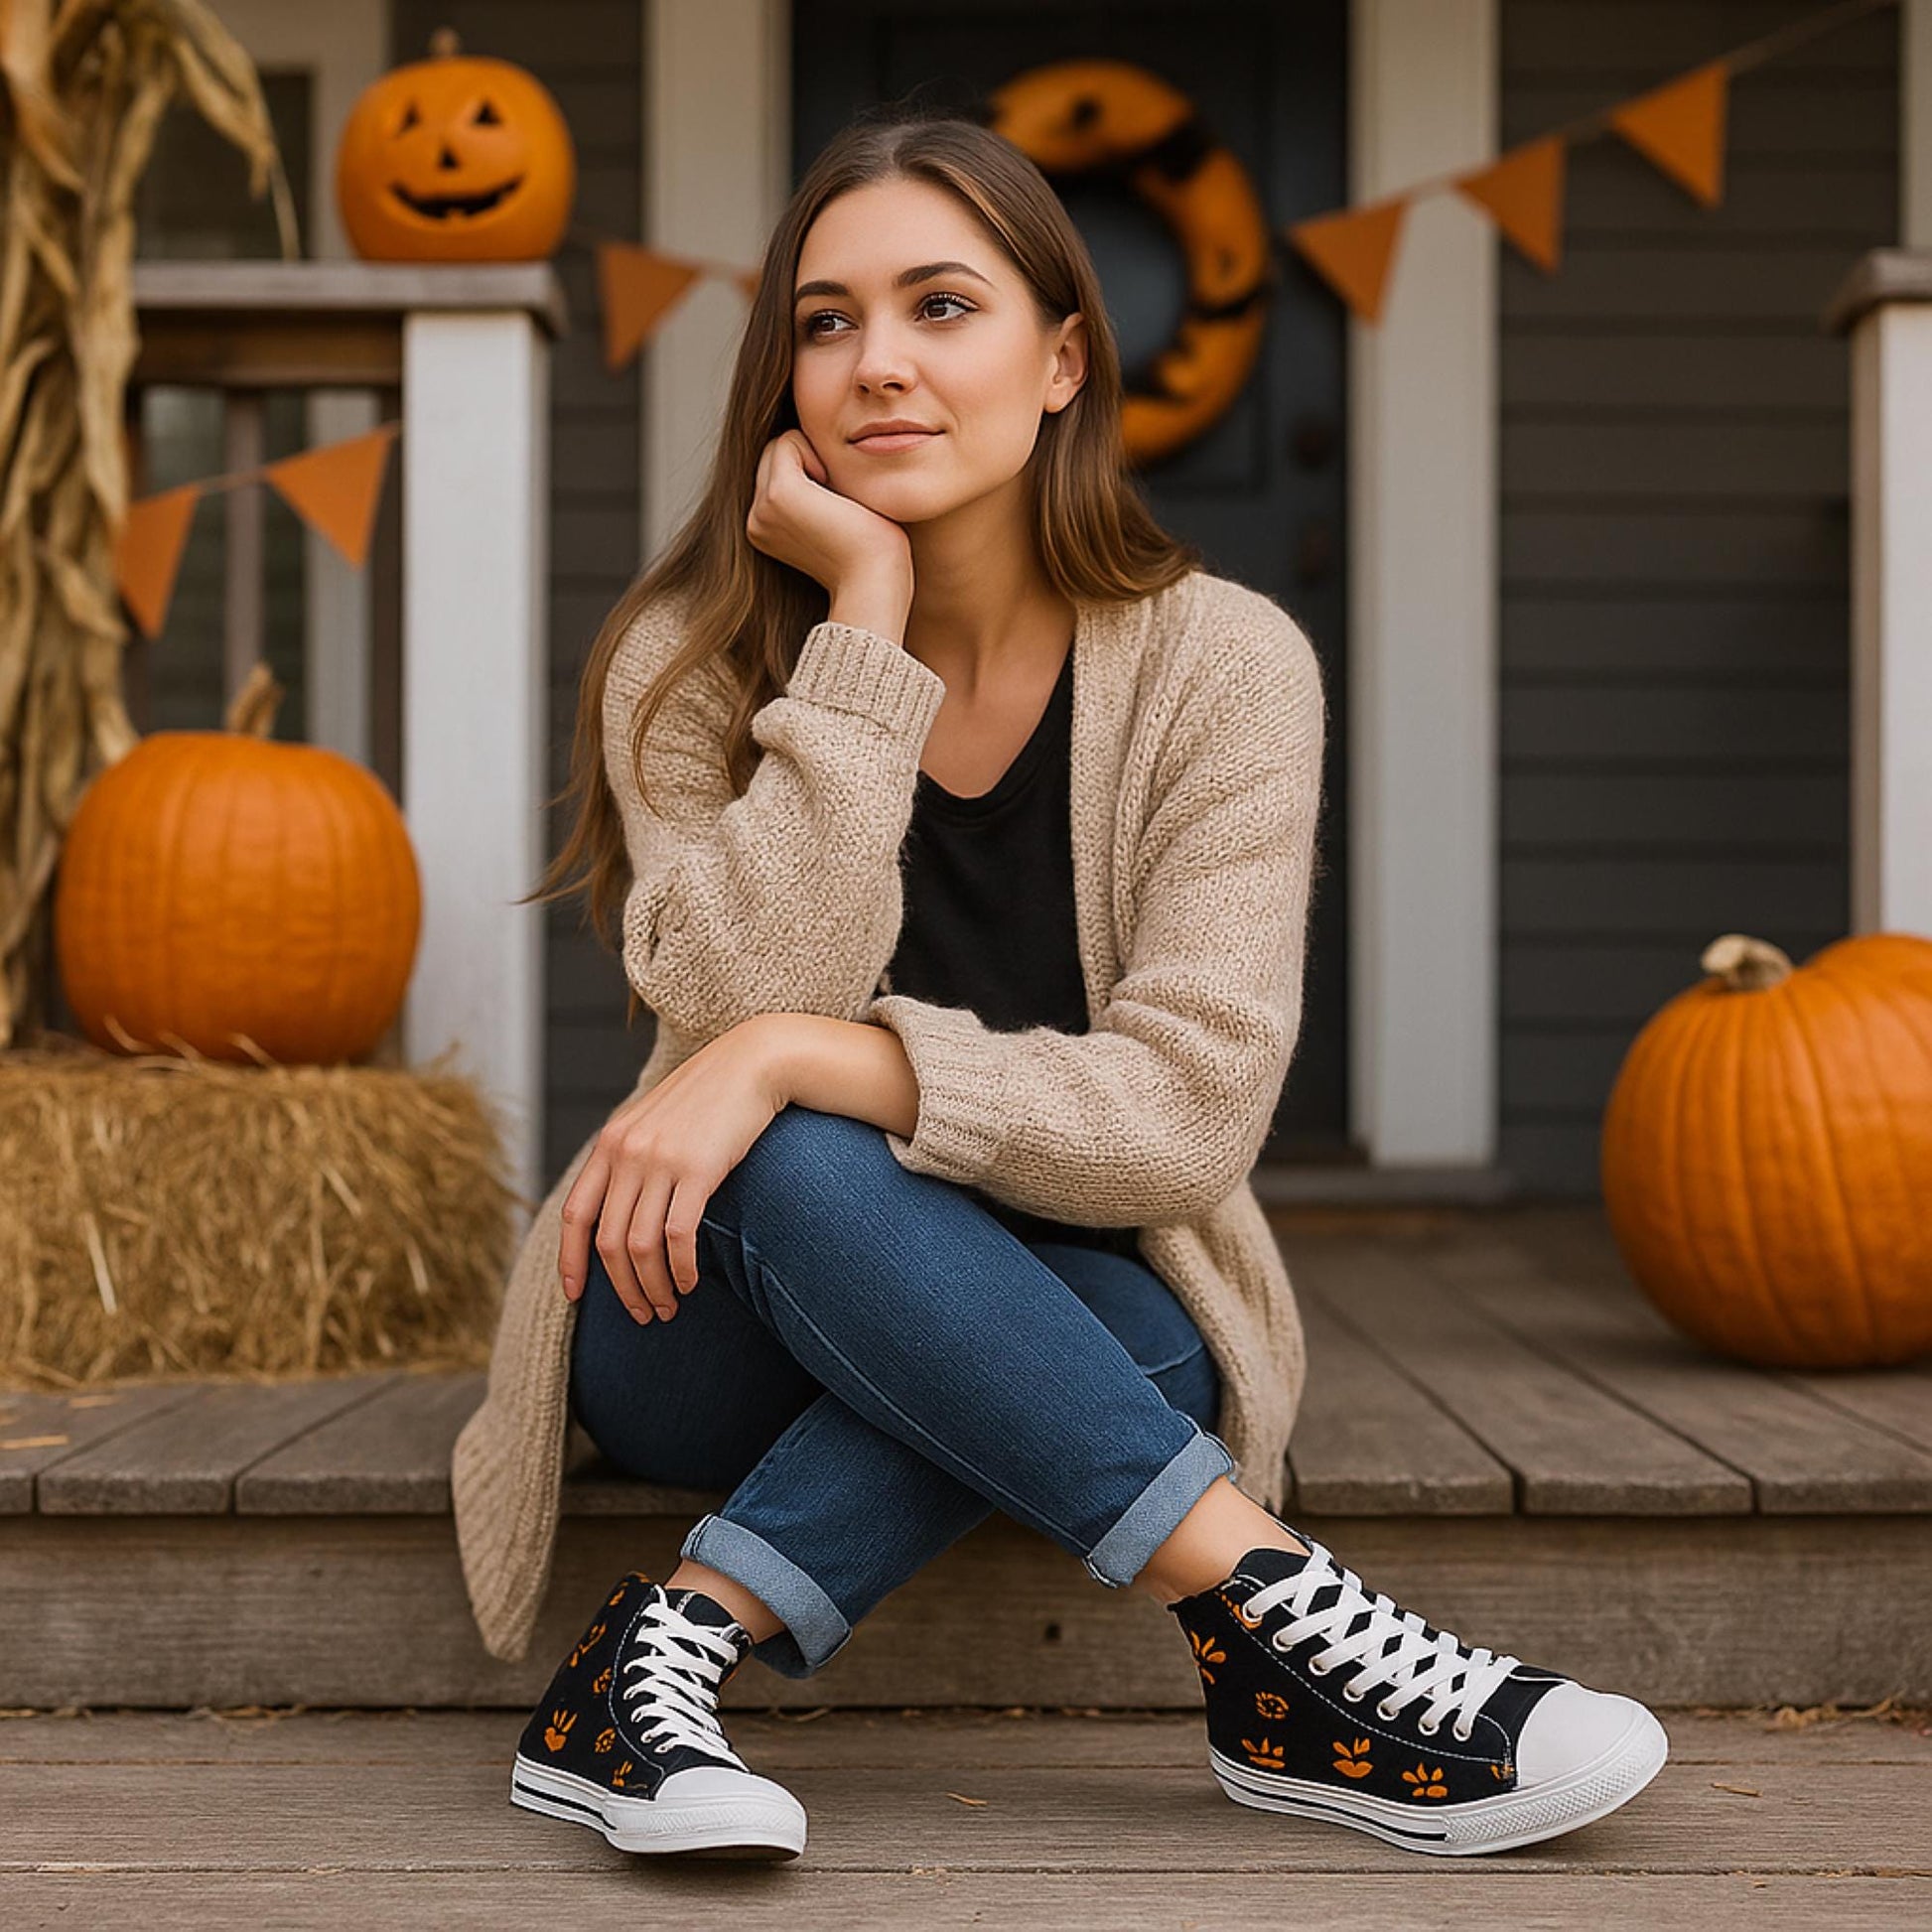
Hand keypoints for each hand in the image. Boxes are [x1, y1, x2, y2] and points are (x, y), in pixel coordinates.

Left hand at [557, 1017, 789, 1321]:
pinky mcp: (698, 1169)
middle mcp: (627, 1152)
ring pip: (640, 1246)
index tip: (575, 1296)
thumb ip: (633, 1157)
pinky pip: (678, 1236)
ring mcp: (660, 1160)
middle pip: (608, 1241)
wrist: (754, 1062)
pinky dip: (681, 1268)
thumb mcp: (656, 1121)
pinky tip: (690, 1282)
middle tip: (642, 1314)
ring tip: (668, 1306)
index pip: (574, 1214)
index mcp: (611, 1143)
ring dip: (652, 1286)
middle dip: (622, 1288)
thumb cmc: (710, 1098)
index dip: (571, 1261)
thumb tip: (621, 1209)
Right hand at [746, 428, 912, 608]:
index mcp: (766, 528)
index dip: (811, 469)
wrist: (872, 584)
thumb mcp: (836, 518)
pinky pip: (788, 441)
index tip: (839, 504)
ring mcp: (763, 508)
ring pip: (781, 445)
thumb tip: (825, 462)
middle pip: (775, 453)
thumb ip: (819, 492)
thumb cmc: (871, 557)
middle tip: (839, 500)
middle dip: (807, 460)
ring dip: (813, 456)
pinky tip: (834, 486)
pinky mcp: (778, 495)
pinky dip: (815, 451)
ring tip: (837, 499)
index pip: (777, 468)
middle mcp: (757, 519)